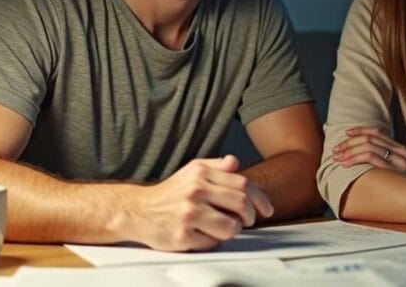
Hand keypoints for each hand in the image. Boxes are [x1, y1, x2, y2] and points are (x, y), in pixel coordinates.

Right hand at [119, 155, 273, 250]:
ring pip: (231, 227)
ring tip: (224, 227)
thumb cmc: (171, 193)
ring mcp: (189, 214)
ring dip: (233, 230)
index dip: (260, 198)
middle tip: (249, 221)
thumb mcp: (192, 171)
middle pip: (241, 204)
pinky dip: (214, 241)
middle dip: (250, 216)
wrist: (138, 210)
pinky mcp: (182, 235)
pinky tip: (204, 234)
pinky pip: (213, 243)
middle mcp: (195, 191)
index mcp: (201, 173)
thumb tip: (235, 162)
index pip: (243, 184)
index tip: (267, 209)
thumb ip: (215, 166)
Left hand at [331, 126, 405, 172]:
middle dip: (349, 143)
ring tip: (338, 158)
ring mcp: (398, 161)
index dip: (360, 130)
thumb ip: (385, 161)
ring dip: (349, 151)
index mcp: (401, 149)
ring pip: (367, 146)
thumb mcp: (398, 172)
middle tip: (336, 151)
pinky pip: (370, 157)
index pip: (377, 132)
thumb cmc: (405, 190)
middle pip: (369, 138)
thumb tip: (361, 155)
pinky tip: (346, 164)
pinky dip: (354, 159)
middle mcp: (401, 152)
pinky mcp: (393, 171)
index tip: (346, 134)